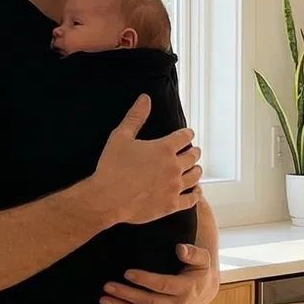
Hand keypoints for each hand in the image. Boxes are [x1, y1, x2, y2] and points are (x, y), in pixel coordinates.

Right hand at [90, 95, 200, 226]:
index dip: (187, 134)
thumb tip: (145, 98)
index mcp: (164, 148)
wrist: (107, 199)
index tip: (188, 134)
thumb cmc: (112, 167)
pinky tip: (196, 192)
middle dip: (194, 152)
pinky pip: (192, 199)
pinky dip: (196, 194)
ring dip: (196, 170)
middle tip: (193, 152)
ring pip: (195, 176)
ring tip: (195, 169)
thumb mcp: (121, 136)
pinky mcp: (171, 205)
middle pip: (193, 156)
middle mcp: (174, 166)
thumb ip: (135, 117)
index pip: (185, 137)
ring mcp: (174, 187)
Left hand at [102, 241, 218, 303]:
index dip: (145, 280)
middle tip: (107, 286)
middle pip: (148, 302)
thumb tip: (180, 248)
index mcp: (186, 288)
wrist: (205, 293)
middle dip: (126, 294)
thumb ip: (193, 253)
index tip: (127, 273)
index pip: (162, 285)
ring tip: (104, 300)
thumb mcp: (203, 260)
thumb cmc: (200, 271)